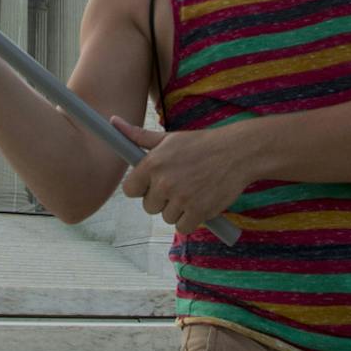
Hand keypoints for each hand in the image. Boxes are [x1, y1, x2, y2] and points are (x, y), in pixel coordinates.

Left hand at [112, 115, 252, 234]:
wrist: (237, 153)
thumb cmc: (201, 144)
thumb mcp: (169, 138)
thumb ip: (139, 136)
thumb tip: (114, 122)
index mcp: (153, 163)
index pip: (129, 189)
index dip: (140, 188)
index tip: (152, 184)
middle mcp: (164, 182)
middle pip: (148, 206)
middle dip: (161, 200)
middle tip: (179, 185)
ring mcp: (181, 198)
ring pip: (166, 217)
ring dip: (178, 210)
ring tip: (192, 191)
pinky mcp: (198, 212)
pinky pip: (183, 227)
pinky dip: (191, 221)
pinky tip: (199, 203)